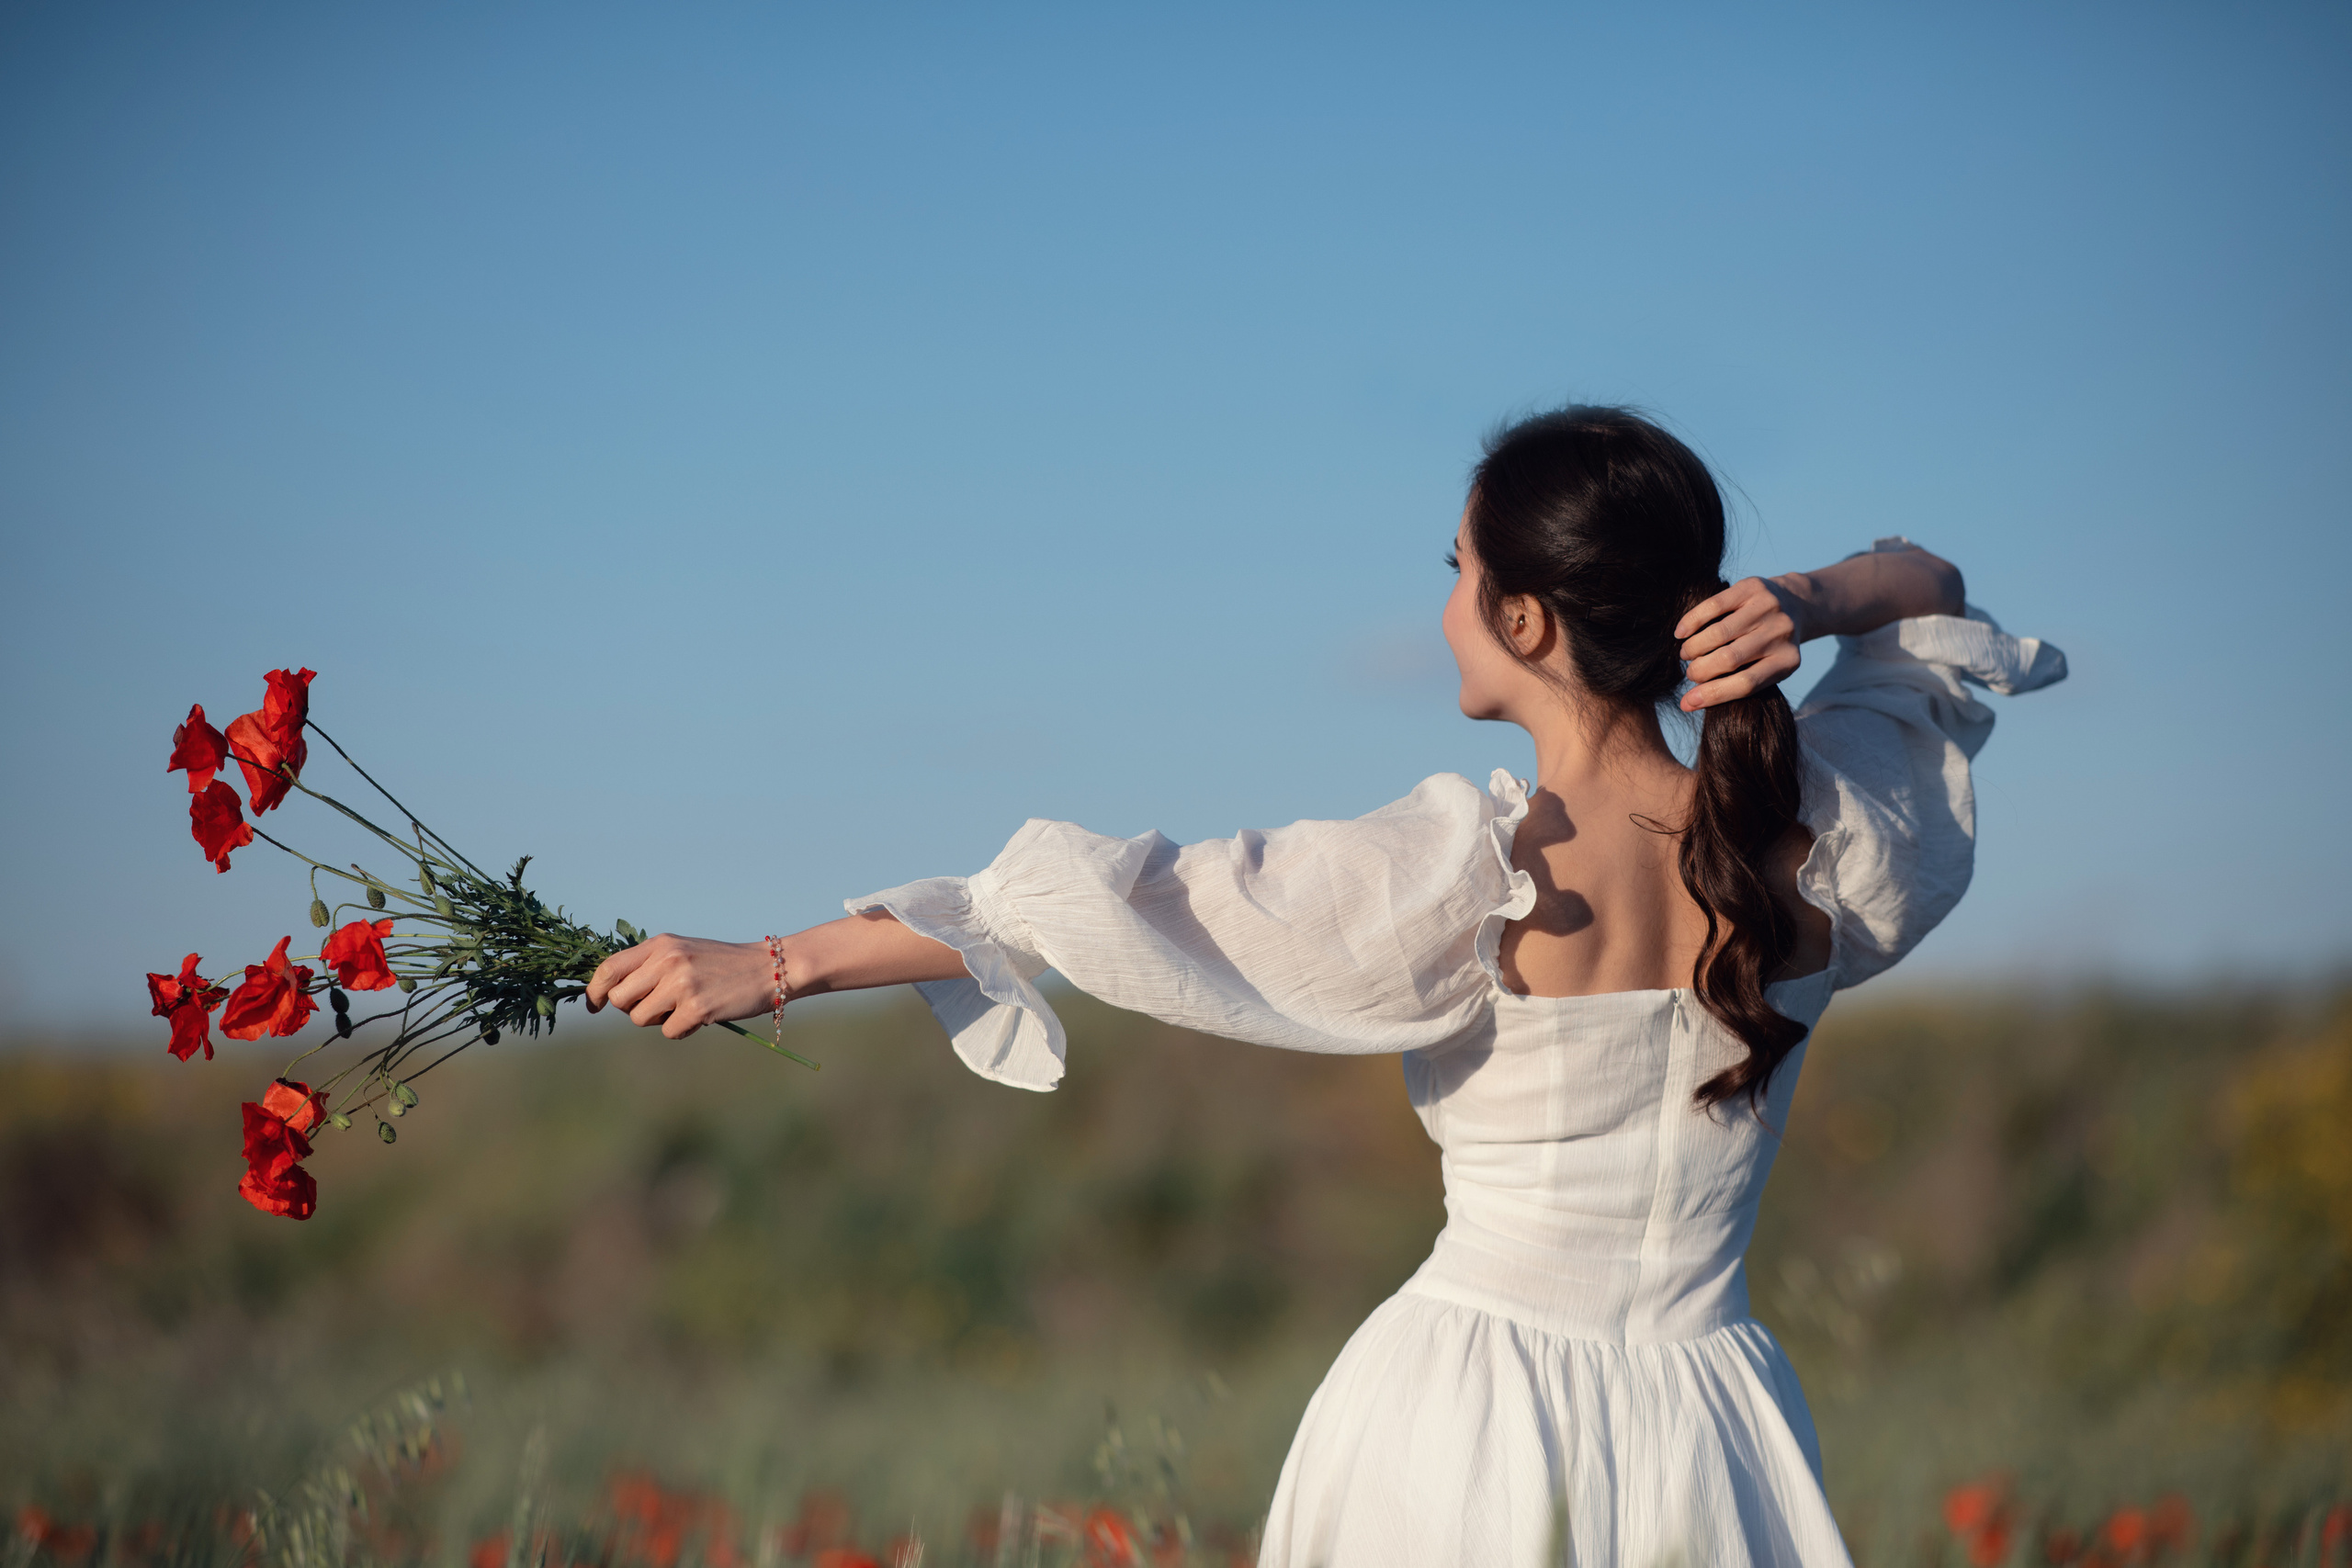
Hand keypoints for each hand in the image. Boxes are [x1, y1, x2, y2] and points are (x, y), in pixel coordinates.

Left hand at [586, 933, 772, 1038]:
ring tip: (685, 1007)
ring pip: (640, 1019)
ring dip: (659, 1020)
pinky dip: (683, 1030)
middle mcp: (667, 961)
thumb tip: (611, 992)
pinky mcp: (697, 1008)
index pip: (609, 968)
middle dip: (632, 1009)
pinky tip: (703, 1015)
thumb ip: (650, 965)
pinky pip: (669, 1032)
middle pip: (620, 999)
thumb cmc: (721, 964)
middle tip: (658, 1006)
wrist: (768, 968)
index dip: (594, 991)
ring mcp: (682, 984)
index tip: (594, 1006)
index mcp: (660, 944)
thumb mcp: (682, 951)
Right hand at [1673, 576, 1808, 712]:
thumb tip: (1688, 703)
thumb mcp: (1766, 667)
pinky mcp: (1753, 588)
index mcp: (1787, 661)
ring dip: (1694, 647)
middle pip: (1729, 659)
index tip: (1688, 702)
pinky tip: (1681, 632)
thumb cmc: (1770, 645)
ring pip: (1719, 633)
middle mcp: (1781, 633)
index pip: (1746, 684)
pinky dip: (1692, 621)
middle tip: (1691, 674)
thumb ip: (1734, 684)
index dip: (1713, 695)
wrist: (1795, 603)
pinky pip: (1714, 606)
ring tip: (1686, 654)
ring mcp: (1768, 608)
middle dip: (1700, 670)